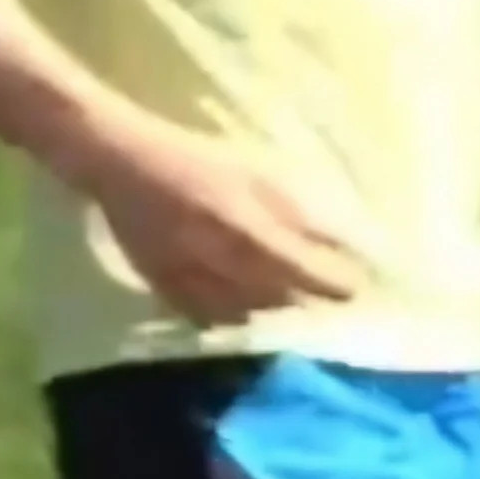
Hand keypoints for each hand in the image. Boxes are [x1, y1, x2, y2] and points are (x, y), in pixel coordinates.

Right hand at [70, 115, 366, 326]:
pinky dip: (234, 317)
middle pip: (286, 301)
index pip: (312, 274)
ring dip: (276, 312)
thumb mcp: (258, 173)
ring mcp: (193, 282)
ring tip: (289, 301)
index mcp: (251, 229)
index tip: (357, 288)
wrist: (122, 162)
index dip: (340, 285)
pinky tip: (244, 306)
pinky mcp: (167, 291)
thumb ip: (299, 213)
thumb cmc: (197, 159)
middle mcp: (223, 264)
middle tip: (327, 297)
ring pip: (251, 316)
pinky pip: (211, 319)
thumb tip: (345, 244)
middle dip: (311, 300)